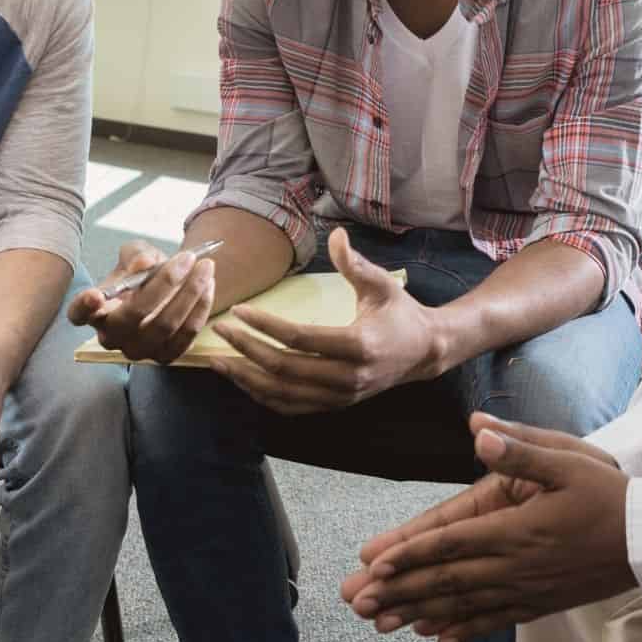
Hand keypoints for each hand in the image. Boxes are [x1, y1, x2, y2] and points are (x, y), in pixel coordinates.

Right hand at [67, 240, 216, 364]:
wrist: (166, 286)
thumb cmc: (142, 270)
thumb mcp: (136, 254)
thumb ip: (137, 255)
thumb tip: (143, 265)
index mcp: (94, 310)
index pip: (79, 314)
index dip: (84, 307)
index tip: (94, 294)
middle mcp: (111, 336)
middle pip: (133, 316)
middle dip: (165, 283)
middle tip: (187, 258)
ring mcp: (137, 351)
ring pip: (165, 325)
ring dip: (190, 293)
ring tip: (205, 267)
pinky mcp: (164, 357)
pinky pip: (186, 336)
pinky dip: (200, 309)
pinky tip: (208, 286)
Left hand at [210, 227, 439, 415]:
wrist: (423, 352)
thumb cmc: (400, 313)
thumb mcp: (383, 284)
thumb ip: (355, 263)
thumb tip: (336, 235)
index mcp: (359, 345)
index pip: (300, 338)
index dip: (265, 325)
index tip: (239, 310)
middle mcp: (348, 377)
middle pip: (285, 368)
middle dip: (247, 350)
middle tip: (221, 330)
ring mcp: (340, 396)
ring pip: (283, 394)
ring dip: (247, 378)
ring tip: (218, 359)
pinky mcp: (335, 405)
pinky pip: (291, 406)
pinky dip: (262, 395)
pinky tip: (243, 378)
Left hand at [342, 414, 634, 641]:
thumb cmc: (610, 495)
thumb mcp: (569, 460)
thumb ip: (520, 449)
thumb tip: (477, 430)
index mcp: (516, 528)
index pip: (451, 542)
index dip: (409, 554)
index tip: (372, 565)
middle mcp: (515, 565)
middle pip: (446, 580)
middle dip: (398, 591)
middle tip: (357, 604)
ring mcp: (527, 589)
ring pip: (464, 605)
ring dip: (420, 614)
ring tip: (383, 624)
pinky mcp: (541, 603)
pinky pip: (494, 620)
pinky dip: (463, 629)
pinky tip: (437, 638)